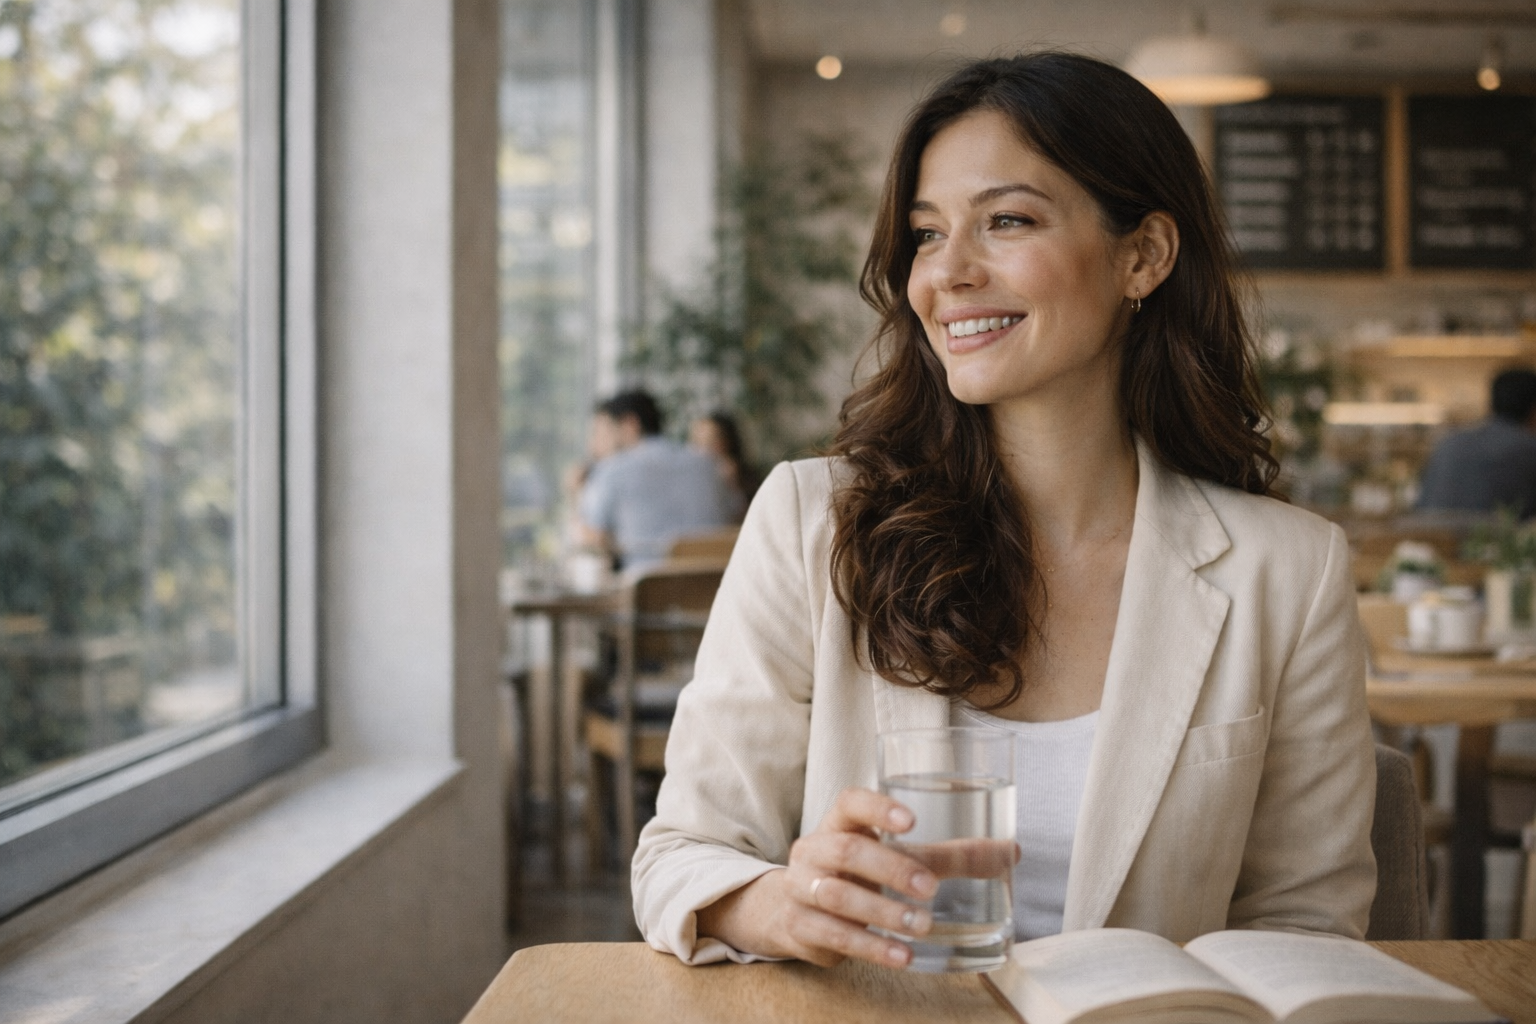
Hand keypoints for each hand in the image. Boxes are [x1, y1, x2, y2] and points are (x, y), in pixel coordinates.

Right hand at [695, 787, 940, 968]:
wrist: (790, 909)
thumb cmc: (853, 874)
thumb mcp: (891, 857)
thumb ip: (947, 856)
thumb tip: (1010, 852)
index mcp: (839, 823)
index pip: (850, 802)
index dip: (877, 808)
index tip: (911, 821)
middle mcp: (814, 850)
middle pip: (846, 850)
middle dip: (891, 869)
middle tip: (931, 887)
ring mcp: (802, 888)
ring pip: (836, 895)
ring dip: (883, 913)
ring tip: (922, 926)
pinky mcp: (800, 926)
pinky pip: (834, 936)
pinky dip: (871, 947)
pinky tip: (901, 955)